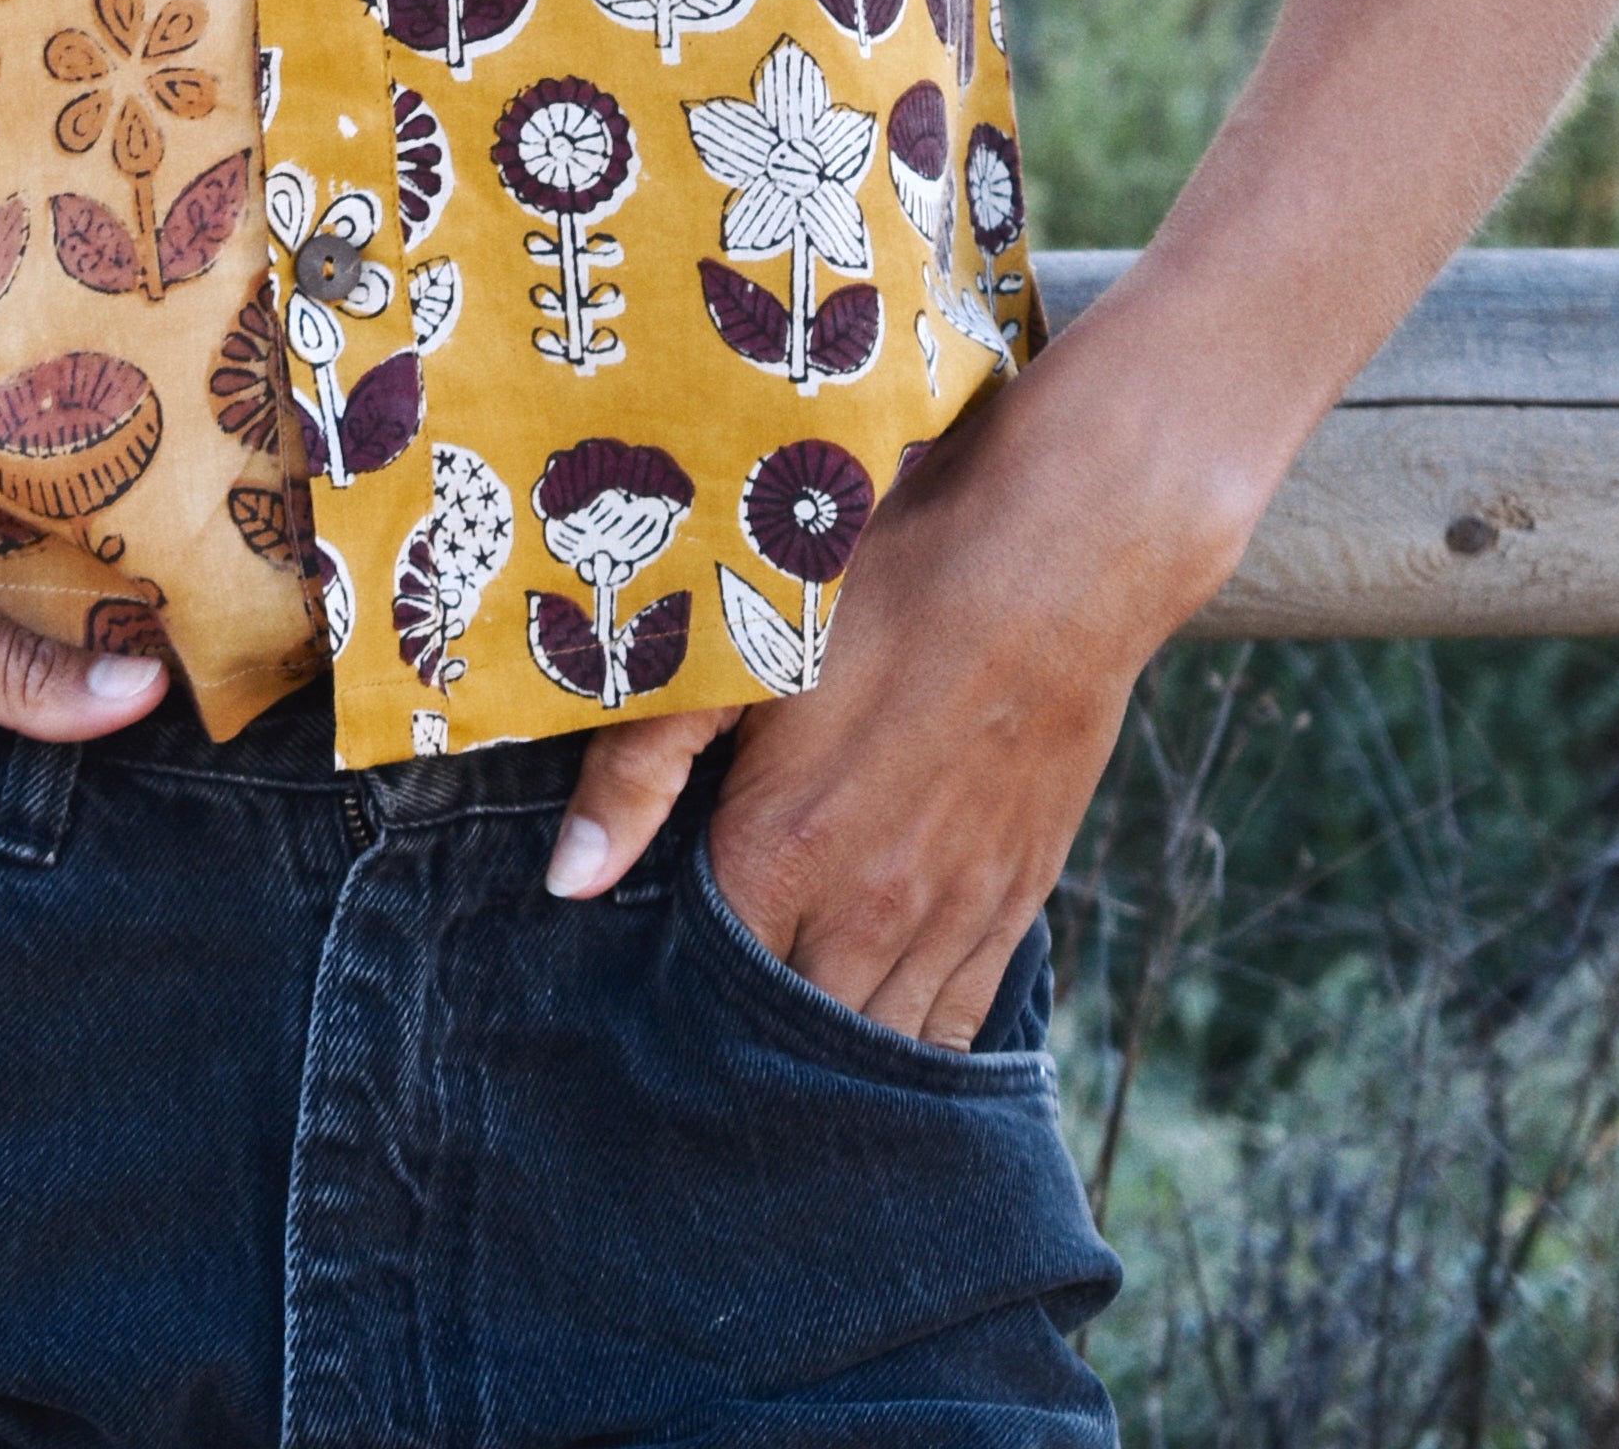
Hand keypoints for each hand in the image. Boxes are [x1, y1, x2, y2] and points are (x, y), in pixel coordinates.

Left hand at [538, 347, 1247, 1043]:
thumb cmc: (881, 585)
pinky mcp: (1016, 901)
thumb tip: (565, 882)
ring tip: (785, 1051)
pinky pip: (961, 1024)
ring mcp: (953, 915)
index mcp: (784, 854)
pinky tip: (881, 1028)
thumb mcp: (739, 649)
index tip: (646, 999)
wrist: (1052, 560)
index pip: (710, 993)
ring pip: (882, 1048)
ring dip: (832, 1058)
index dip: (674, 1003)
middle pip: (795, 1043)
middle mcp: (871, 912)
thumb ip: (641, 768)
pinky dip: (916, 1046)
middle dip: (749, 1048)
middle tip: (708, 1035)